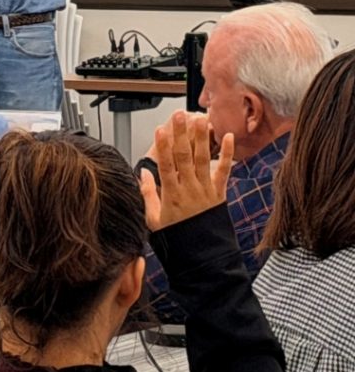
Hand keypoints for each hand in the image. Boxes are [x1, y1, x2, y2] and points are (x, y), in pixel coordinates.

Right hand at [140, 110, 234, 230]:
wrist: (202, 257)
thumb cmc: (177, 239)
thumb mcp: (153, 219)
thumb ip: (148, 194)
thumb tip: (143, 173)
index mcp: (172, 195)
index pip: (166, 165)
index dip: (162, 146)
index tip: (160, 129)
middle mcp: (190, 189)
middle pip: (184, 156)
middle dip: (181, 134)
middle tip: (180, 115)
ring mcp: (206, 190)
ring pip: (203, 159)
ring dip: (202, 138)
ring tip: (201, 119)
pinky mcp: (219, 193)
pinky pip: (224, 171)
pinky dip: (227, 154)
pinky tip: (228, 138)